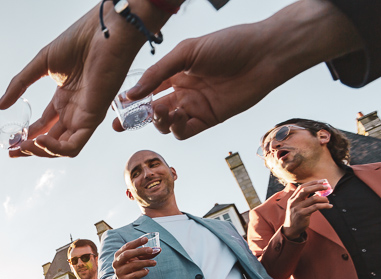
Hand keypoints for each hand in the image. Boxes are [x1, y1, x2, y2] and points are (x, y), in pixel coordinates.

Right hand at [0, 3, 169, 157]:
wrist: (101, 33)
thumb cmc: (78, 42)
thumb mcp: (41, 65)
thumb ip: (20, 85)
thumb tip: (1, 105)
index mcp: (64, 99)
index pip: (44, 127)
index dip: (27, 137)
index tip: (10, 144)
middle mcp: (74, 111)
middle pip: (52, 141)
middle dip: (31, 149)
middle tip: (13, 151)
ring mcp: (84, 116)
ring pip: (62, 149)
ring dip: (41, 152)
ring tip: (24, 146)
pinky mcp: (93, 119)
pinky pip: (74, 145)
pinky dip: (56, 149)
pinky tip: (39, 141)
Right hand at [112, 236, 159, 278]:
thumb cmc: (132, 267)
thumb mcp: (138, 259)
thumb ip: (147, 254)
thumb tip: (159, 249)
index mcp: (119, 254)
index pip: (127, 246)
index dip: (137, 242)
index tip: (146, 239)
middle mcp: (117, 262)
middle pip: (127, 254)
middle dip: (140, 251)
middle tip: (151, 250)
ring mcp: (119, 272)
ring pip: (132, 265)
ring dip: (145, 262)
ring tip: (154, 262)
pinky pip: (135, 275)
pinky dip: (143, 272)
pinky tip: (147, 271)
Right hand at [117, 1, 362, 138]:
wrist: (265, 54)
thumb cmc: (229, 44)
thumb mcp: (187, 52)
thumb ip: (158, 73)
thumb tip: (132, 93)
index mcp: (176, 73)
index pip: (146, 89)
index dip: (130, 99)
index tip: (116, 106)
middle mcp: (183, 91)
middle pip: (151, 111)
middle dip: (135, 119)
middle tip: (121, 124)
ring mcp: (195, 106)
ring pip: (165, 123)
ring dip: (158, 122)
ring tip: (162, 111)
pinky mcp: (209, 119)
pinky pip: (184, 131)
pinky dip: (176, 129)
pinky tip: (177, 117)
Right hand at [282, 180, 331, 239]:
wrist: (291, 229)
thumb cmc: (296, 217)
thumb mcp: (297, 206)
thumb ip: (305, 199)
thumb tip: (319, 192)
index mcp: (292, 199)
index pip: (302, 187)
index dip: (313, 182)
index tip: (322, 181)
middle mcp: (293, 202)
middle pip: (306, 190)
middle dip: (318, 186)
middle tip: (327, 187)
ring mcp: (297, 208)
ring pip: (313, 199)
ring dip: (323, 198)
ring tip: (328, 201)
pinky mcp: (302, 215)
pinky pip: (316, 207)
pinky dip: (325, 206)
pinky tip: (329, 206)